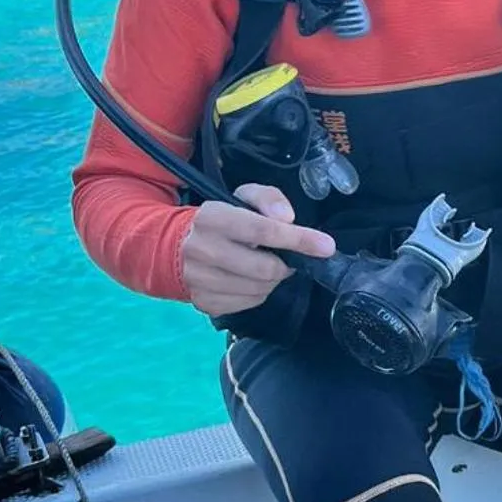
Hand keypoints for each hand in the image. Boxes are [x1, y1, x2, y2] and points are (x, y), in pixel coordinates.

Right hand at [181, 185, 335, 317]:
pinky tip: (249, 280)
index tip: (326, 247)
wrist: (175, 248)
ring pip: (259, 289)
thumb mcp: (241, 197)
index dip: (298, 239)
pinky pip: (249, 303)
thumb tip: (287, 218)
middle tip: (284, 259)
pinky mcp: (204, 302)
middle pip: (265, 268)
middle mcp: (201, 250)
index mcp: (212, 218)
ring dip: (272, 280)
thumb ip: (268, 198)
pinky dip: (258, 292)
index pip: (262, 230)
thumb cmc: (221, 220)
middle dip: (284, 265)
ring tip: (265, 267)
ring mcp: (200, 280)